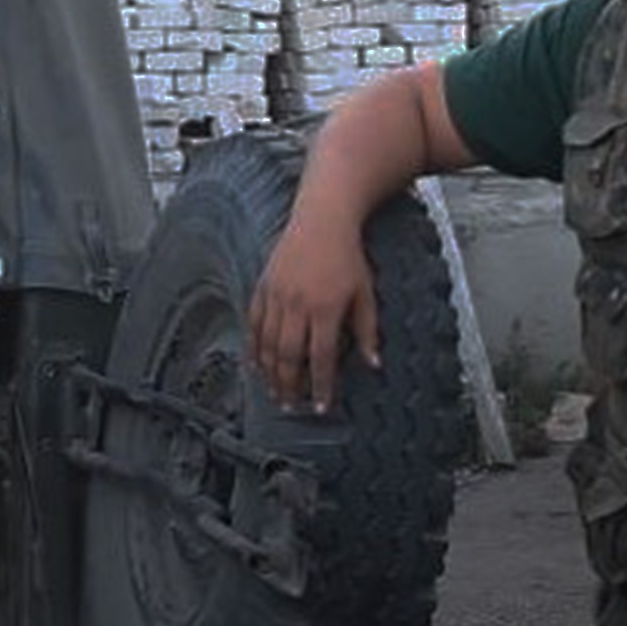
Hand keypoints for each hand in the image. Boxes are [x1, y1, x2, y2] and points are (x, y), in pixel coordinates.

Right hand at [248, 212, 380, 413]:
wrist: (322, 219)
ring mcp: (276, 295)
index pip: (321, 358)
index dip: (320, 386)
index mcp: (325, 308)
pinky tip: (256, 363)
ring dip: (269, 372)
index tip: (320, 406)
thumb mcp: (366, 293)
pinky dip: (253, 347)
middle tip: (291, 406)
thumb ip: (368, 331)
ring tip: (274, 392)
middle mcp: (297, 304)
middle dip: (289, 386)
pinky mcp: (263, 286)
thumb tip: (373, 364)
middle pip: (288, 356)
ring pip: (267, 344)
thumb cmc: (347, 256)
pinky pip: (253, 323)